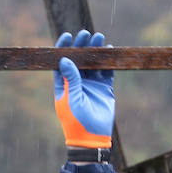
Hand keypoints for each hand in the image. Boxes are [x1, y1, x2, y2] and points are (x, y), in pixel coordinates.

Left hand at [54, 30, 113, 148]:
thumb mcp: (71, 98)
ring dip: (95, 51)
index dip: (63, 49)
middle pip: (78, 60)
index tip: (67, 36)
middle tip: (86, 34)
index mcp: (63, 85)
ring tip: (99, 38)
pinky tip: (109, 51)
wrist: (92, 138)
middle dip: (82, 46)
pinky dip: (107, 62)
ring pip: (93, 63)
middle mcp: (76, 83)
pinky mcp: (103, 88)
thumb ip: (71, 79)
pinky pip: (106, 72)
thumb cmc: (75, 121)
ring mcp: (90, 85)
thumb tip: (65, 59)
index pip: (61, 63)